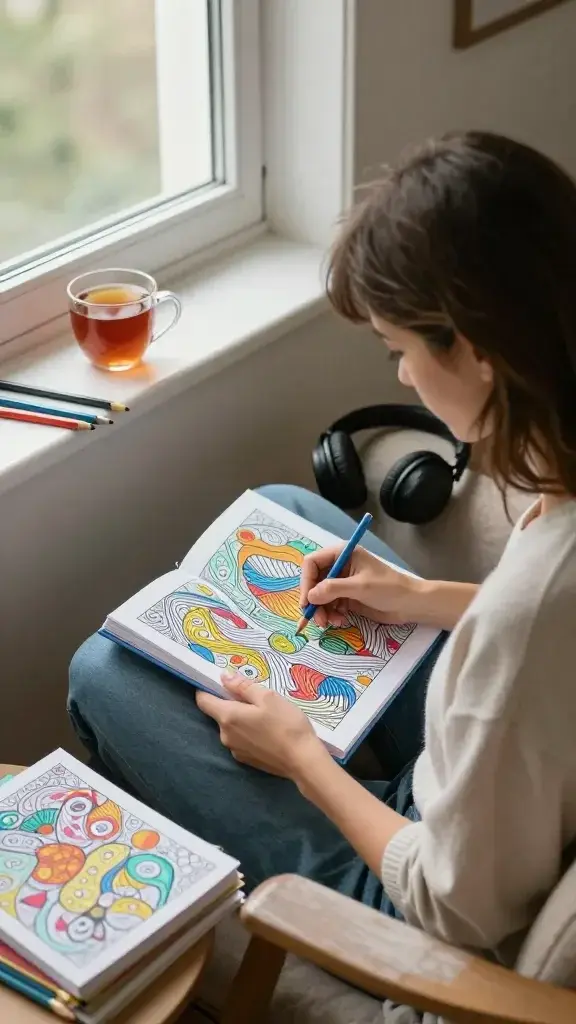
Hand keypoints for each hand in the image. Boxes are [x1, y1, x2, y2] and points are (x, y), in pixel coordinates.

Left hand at [196, 672, 328, 778]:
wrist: (303, 761)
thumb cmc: (286, 724)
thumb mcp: (268, 697)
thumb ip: (242, 686)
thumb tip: (224, 677)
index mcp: (227, 717)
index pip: (203, 701)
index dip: (207, 689)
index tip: (219, 683)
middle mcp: (225, 735)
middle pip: (219, 714)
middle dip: (231, 703)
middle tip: (255, 698)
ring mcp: (234, 750)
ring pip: (231, 727)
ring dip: (241, 719)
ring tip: (264, 716)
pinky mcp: (245, 760)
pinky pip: (240, 740)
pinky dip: (248, 733)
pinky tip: (267, 732)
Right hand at [300, 545, 421, 627]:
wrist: (410, 604)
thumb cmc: (389, 588)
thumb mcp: (360, 587)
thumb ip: (332, 589)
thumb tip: (310, 597)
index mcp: (342, 554)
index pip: (312, 563)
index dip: (306, 582)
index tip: (307, 602)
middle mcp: (339, 566)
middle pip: (313, 581)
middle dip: (314, 601)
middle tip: (317, 620)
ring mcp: (342, 582)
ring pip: (320, 596)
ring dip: (322, 611)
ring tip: (331, 623)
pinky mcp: (347, 597)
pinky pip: (330, 605)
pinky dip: (331, 614)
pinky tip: (341, 620)